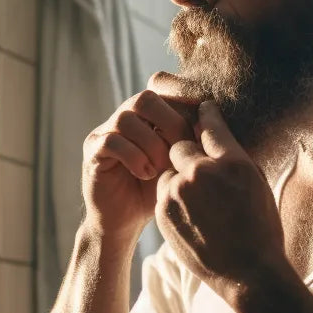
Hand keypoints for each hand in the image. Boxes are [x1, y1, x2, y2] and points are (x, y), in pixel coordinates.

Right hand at [82, 84, 197, 241]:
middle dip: (169, 123)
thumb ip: (192, 142)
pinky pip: (112, 141)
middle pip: (146, 98)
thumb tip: (220, 124)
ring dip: (151, 144)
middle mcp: (125, 117)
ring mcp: (105, 132)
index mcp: (147, 116)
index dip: (184, 101)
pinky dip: (133, 157)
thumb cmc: (157, 192)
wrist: (125, 222)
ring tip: (161, 168)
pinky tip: (145, 175)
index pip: (165, 91)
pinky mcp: (93, 152)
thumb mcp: (180, 164)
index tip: (204, 121)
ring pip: (127, 118)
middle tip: (181, 150)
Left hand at [155, 101, 288, 305]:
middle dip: (186, 152)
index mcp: (231, 162)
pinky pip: (163, 194)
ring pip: (168, 171)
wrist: (248, 274)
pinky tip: (194, 217)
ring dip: (178, 178)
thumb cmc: (260, 227)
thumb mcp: (255, 181)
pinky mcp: (162, 214)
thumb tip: (211, 124)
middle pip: (179, 146)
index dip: (205, 116)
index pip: (210, 124)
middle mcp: (200, 174)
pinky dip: (173, 199)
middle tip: (200, 169)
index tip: (203, 109)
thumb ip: (231, 152)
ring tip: (201, 202)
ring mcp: (177, 195)